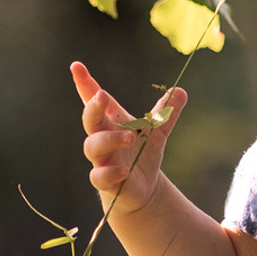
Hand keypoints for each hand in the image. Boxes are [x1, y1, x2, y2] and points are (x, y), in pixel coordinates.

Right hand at [71, 61, 185, 214]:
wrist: (144, 189)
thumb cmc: (143, 155)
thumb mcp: (157, 132)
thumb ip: (166, 113)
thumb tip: (180, 90)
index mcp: (111, 121)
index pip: (94, 100)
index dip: (84, 83)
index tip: (76, 65)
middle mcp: (101, 137)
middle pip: (89, 120)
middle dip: (93, 108)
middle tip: (103, 97)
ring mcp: (101, 159)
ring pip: (93, 146)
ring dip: (110, 139)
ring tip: (131, 139)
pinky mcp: (104, 181)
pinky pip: (99, 176)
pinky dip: (110, 172)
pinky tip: (124, 170)